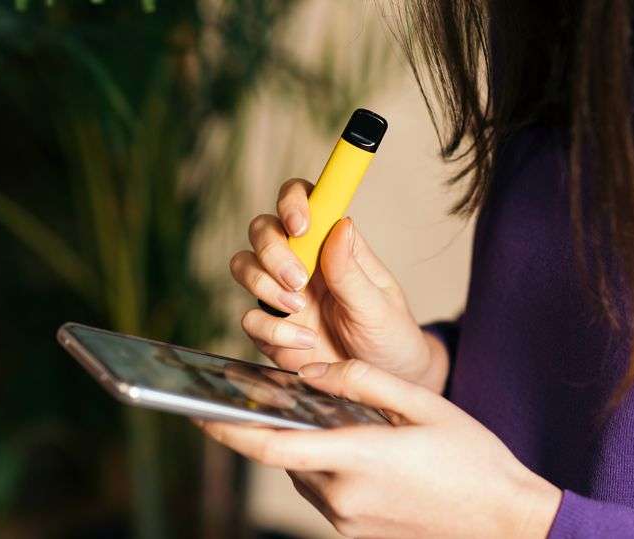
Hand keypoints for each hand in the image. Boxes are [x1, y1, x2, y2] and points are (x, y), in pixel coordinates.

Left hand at [197, 360, 561, 537]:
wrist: (504, 518)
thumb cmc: (470, 457)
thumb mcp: (421, 403)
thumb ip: (361, 380)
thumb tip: (310, 372)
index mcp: (358, 458)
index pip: (273, 447)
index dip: (228, 430)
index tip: (197, 413)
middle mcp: (343, 496)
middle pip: (285, 456)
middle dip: (273, 426)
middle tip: (272, 393)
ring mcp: (347, 519)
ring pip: (302, 472)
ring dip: (300, 444)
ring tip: (320, 415)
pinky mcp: (355, 529)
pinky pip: (322, 489)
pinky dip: (320, 463)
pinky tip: (345, 442)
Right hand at [229, 178, 448, 391]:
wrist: (384, 384)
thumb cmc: (389, 336)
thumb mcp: (379, 306)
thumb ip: (352, 271)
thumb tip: (341, 224)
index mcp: (333, 245)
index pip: (304, 200)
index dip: (292, 201)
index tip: (300, 226)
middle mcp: (302, 262)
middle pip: (263, 229)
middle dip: (273, 251)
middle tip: (298, 280)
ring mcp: (282, 294)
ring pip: (244, 265)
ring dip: (264, 284)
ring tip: (299, 308)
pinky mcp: (271, 330)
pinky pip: (249, 319)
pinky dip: (271, 330)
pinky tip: (305, 343)